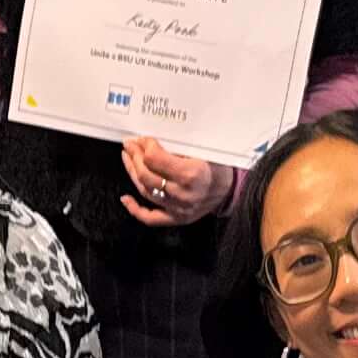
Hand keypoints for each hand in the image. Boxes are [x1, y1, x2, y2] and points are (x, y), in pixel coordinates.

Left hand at [117, 136, 233, 229]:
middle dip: (135, 157)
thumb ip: (179, 145)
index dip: (145, 146)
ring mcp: (179, 208)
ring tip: (128, 159)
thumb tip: (153, 138)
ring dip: (132, 174)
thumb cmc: (218, 166)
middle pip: (147, 175)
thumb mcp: (204, 149)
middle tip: (130, 145)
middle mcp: (184, 193)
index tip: (143, 139)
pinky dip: (135, 209)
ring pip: (145, 191)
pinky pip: (151, 218)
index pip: (155, 159)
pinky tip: (126, 199)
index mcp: (192, 173)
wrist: (231, 189)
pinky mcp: (177, 218)